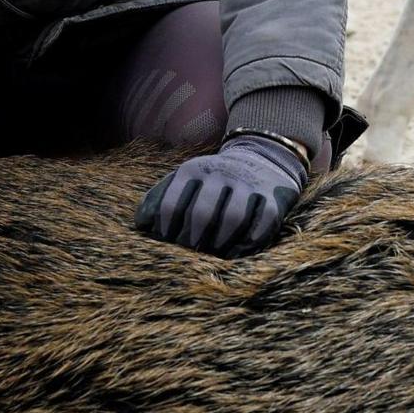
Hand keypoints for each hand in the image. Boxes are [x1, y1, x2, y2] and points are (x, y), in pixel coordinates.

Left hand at [134, 134, 308, 257]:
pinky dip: (250, 241)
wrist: (260, 157)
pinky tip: (237, 253)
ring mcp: (248, 185)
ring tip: (212, 255)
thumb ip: (160, 198)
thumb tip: (141, 226)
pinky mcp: (272, 198)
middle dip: (192, 238)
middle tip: (189, 254)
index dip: (166, 229)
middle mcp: (221, 173)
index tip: (165, 244)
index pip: (173, 202)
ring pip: (233, 217)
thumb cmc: (212, 180)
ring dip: (220, 242)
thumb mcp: (184, 179)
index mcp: (193, 169)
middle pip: (202, 212)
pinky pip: (262, 222)